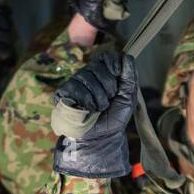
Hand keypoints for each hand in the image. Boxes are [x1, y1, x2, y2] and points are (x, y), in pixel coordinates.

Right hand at [53, 52, 137, 178]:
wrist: (101, 138)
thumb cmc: (114, 118)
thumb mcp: (128, 97)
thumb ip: (130, 77)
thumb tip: (127, 56)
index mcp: (104, 73)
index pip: (105, 56)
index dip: (112, 62)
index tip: (117, 73)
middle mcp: (88, 75)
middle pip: (97, 66)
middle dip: (108, 86)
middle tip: (108, 101)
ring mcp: (75, 83)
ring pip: (87, 77)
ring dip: (99, 97)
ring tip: (99, 109)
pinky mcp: (64, 92)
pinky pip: (76, 88)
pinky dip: (87, 101)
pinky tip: (88, 110)